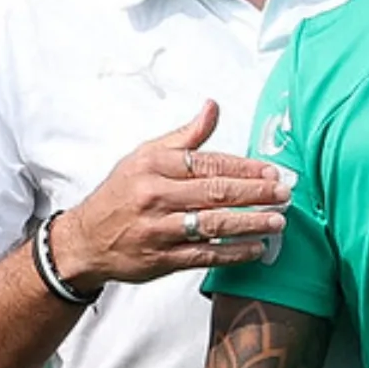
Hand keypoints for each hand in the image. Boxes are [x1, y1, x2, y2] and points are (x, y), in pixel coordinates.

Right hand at [53, 100, 289, 290]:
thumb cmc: (120, 194)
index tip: (271, 171)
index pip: (208, 163)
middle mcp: (155, 195)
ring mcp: (158, 229)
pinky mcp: (161, 259)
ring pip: (213, 224)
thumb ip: (185, 137)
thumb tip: (212, 108)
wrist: (84, 240)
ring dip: (250, 223)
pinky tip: (255, 249)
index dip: (244, 168)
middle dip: (255, 193)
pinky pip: (204, 255)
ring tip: (278, 221)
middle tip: (284, 194)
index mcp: (154, 165)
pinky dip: (233, 253)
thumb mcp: (144, 156)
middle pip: (215, 192)